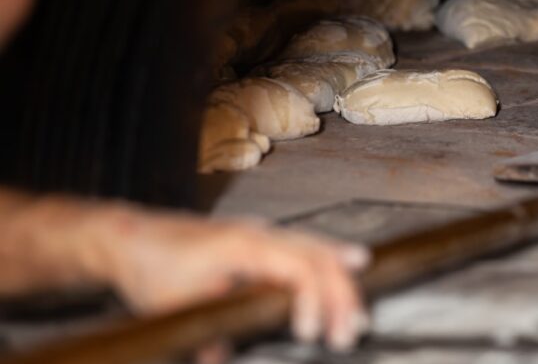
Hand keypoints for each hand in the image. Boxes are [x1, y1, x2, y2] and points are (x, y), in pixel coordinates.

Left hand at [93, 206, 369, 351]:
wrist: (131, 236)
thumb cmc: (152, 262)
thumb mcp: (174, 304)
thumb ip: (208, 331)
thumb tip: (224, 356)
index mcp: (242, 244)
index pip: (296, 266)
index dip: (312, 298)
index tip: (310, 331)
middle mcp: (259, 233)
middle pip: (317, 255)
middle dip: (341, 292)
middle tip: (353, 328)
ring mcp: (261, 233)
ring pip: (315, 247)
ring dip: (340, 279)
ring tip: (359, 309)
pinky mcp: (259, 240)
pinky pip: (305, 246)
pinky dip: (330, 258)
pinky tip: (348, 264)